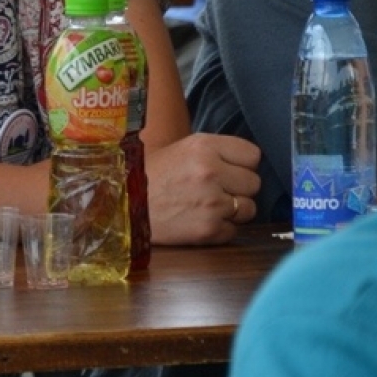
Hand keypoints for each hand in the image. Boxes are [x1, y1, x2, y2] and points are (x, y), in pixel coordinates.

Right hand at [144, 133, 262, 244]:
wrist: (122, 206)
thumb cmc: (150, 176)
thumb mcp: (182, 149)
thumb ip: (216, 152)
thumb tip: (249, 165)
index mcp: (203, 146)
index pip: (253, 155)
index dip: (242, 164)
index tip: (228, 170)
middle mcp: (210, 172)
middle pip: (254, 183)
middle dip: (237, 188)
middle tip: (214, 190)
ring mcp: (211, 203)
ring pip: (249, 208)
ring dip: (232, 211)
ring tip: (206, 206)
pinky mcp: (209, 230)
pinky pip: (234, 230)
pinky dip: (220, 229)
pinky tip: (198, 221)